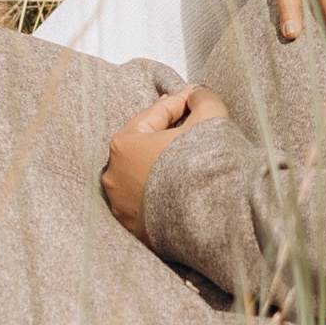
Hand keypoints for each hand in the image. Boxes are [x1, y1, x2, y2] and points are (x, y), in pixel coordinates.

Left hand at [102, 84, 227, 237]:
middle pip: (146, 146)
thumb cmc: (203, 165)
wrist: (212, 218)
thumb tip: (197, 94)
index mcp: (123, 144)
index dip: (180, 102)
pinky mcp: (134, 230)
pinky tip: (184, 188)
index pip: (156, 115)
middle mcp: (114, 175)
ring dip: (164, 165)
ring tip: (189, 160)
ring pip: (146, 175)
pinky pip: (149, 202)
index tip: (195, 97)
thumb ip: (201, 97)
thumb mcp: (209, 116)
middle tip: (192, 126)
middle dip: (168, 135)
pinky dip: (163, 193)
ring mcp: (121, 206)